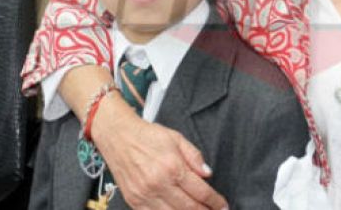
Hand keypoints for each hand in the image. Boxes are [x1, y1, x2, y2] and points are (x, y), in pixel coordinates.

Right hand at [93, 95, 226, 209]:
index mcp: (172, 167)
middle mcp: (159, 184)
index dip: (215, 201)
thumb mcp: (177, 138)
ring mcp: (145, 195)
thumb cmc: (147, 136)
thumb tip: (208, 174)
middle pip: (189, 208)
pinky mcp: (134, 201)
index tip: (222, 205)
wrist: (118, 136)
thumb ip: (194, 157)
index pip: (201, 192)